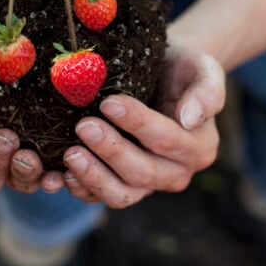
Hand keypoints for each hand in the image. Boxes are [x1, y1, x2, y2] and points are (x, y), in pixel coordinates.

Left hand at [61, 40, 224, 207]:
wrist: (164, 75)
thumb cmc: (183, 68)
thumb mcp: (203, 70)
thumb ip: (206, 93)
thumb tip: (189, 119)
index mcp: (199, 147)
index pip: (166, 139)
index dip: (137, 123)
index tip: (109, 103)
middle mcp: (177, 173)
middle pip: (142, 173)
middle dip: (111, 151)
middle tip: (83, 126)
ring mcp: (149, 184)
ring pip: (122, 194)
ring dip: (93, 177)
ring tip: (70, 154)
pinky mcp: (122, 185)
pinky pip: (100, 196)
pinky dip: (80, 188)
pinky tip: (59, 175)